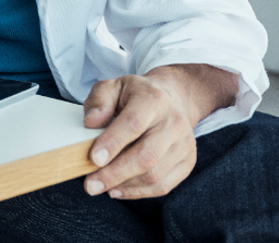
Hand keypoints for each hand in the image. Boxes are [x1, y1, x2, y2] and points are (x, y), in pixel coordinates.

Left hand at [82, 65, 237, 199]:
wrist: (171, 98)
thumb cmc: (135, 94)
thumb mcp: (112, 86)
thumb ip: (99, 101)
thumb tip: (90, 123)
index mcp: (154, 99)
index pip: (133, 124)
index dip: (113, 143)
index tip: (93, 159)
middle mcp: (173, 122)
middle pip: (146, 156)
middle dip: (115, 173)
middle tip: (90, 185)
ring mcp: (184, 144)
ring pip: (155, 175)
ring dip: (124, 185)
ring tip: (100, 186)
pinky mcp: (187, 162)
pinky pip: (163, 185)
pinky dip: (138, 192)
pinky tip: (117, 189)